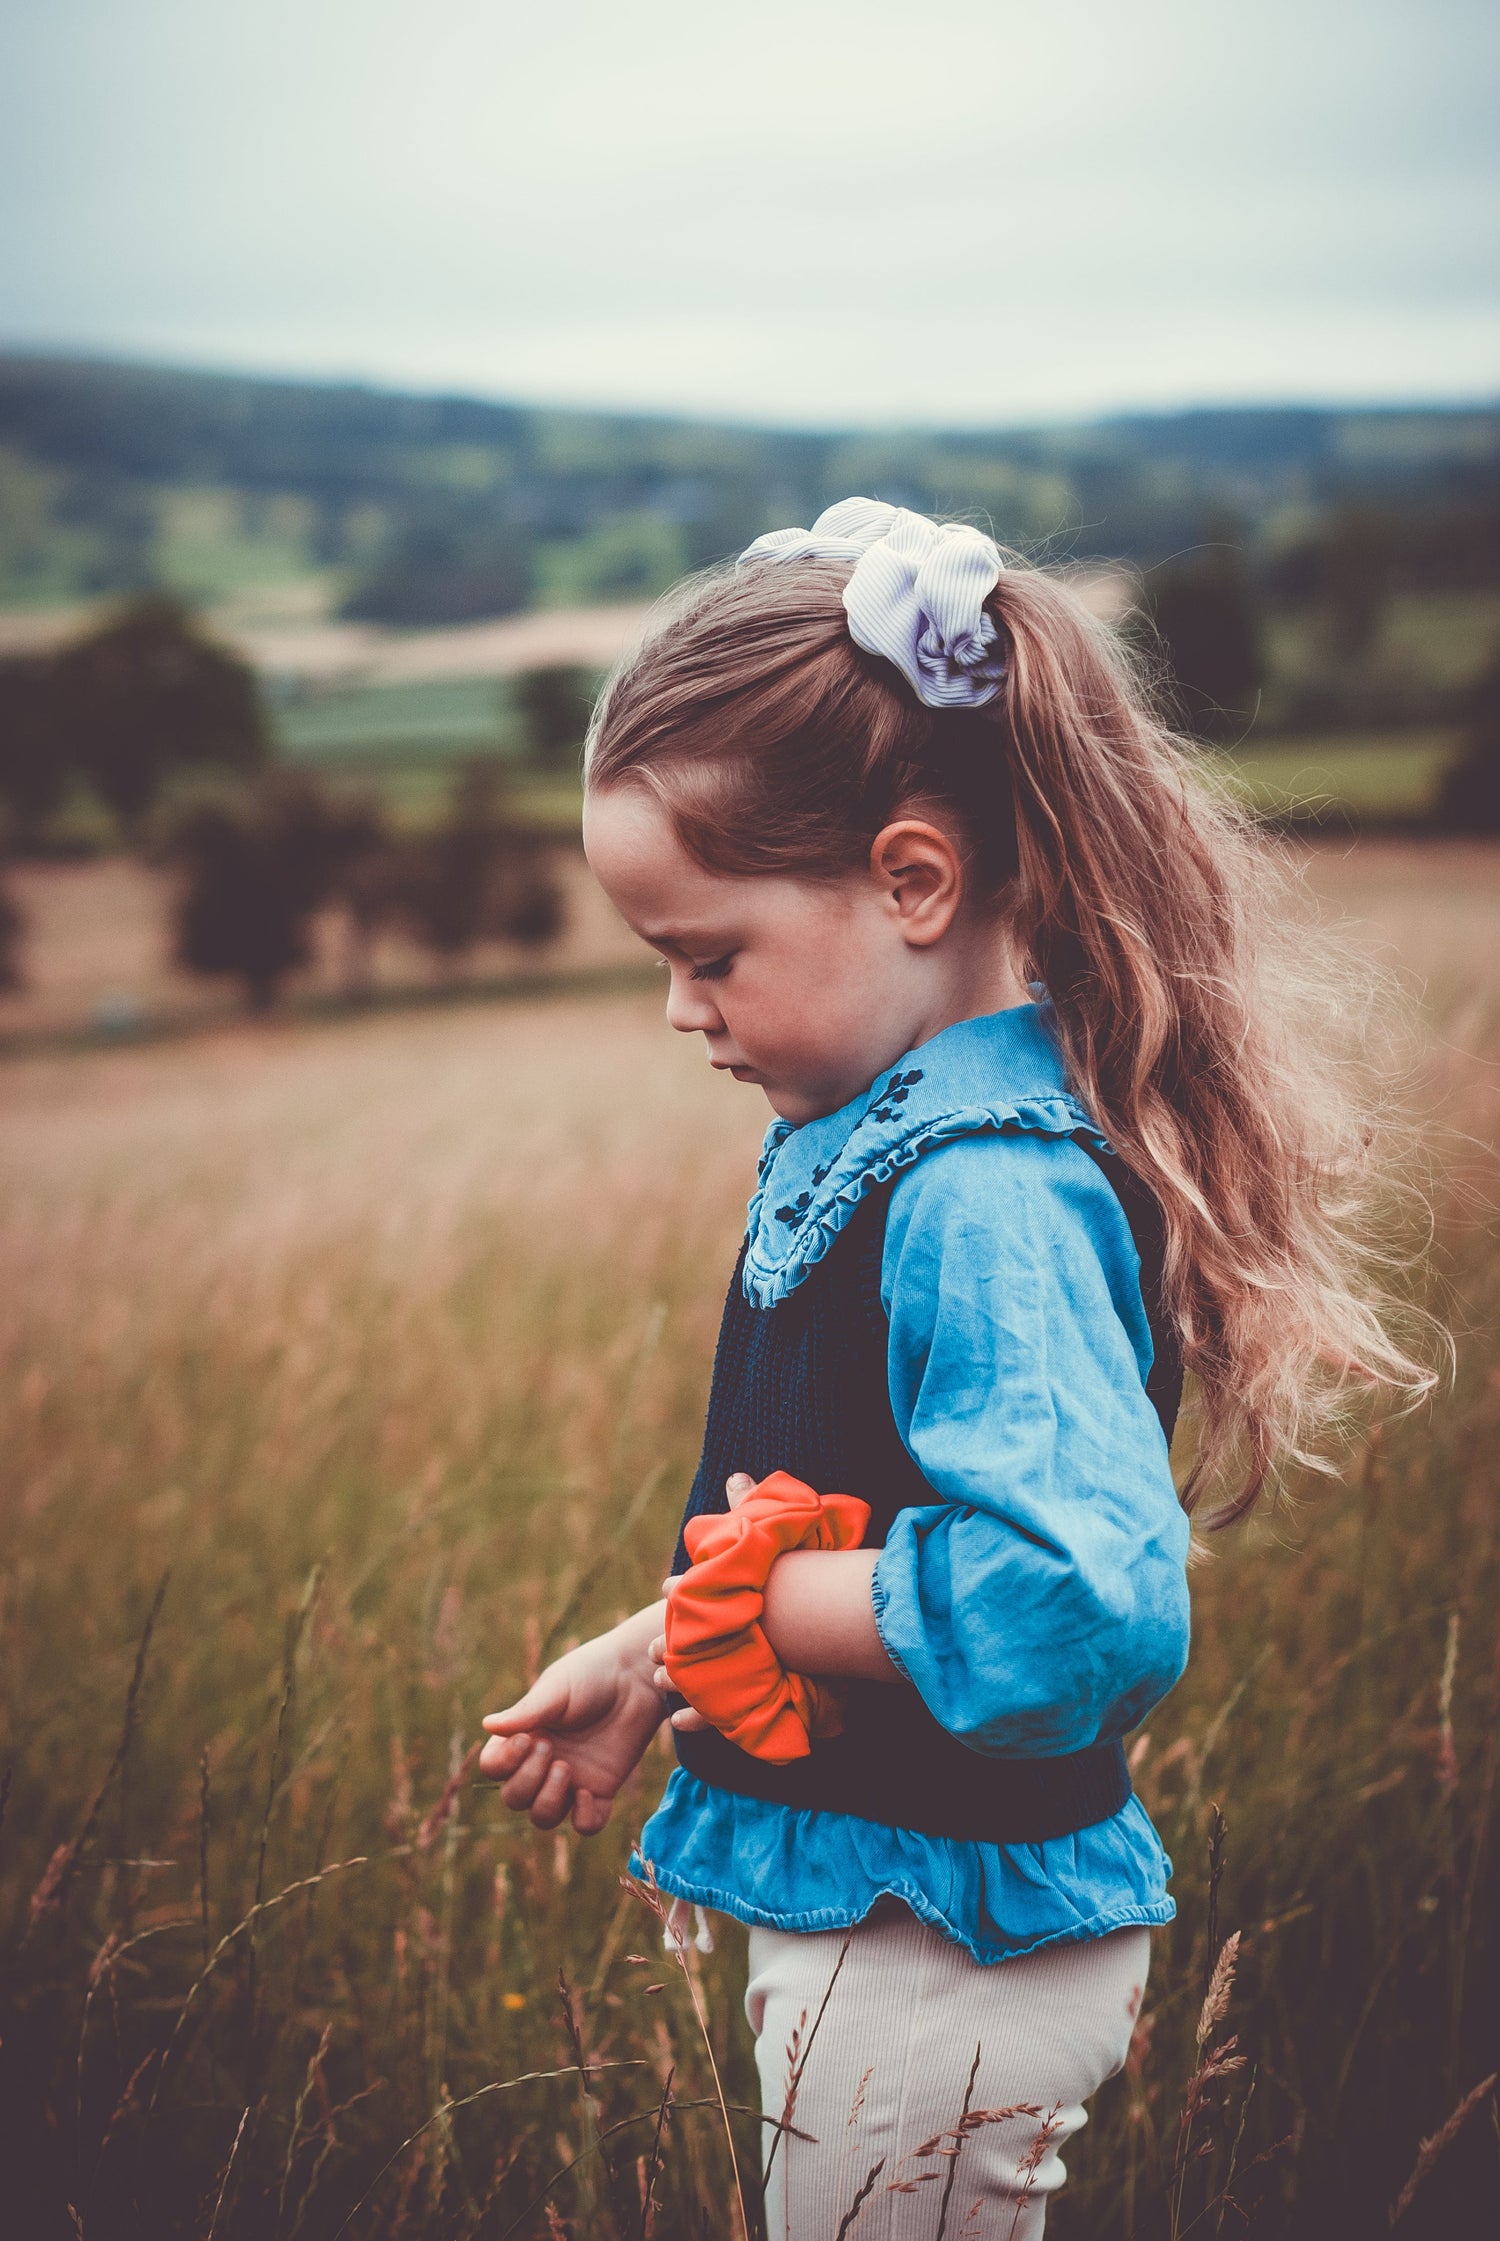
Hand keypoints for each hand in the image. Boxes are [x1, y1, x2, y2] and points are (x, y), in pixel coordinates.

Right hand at [479, 1603, 665, 1834]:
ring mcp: (572, 1780)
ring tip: (565, 1769)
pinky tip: (589, 1792)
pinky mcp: (602, 1789)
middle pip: (515, 1798)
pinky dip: (584, 1819)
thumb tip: (487, 1724)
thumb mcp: (556, 1689)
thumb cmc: (591, 1674)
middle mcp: (542, 1764)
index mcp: (523, 1737)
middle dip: (526, 1780)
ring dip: (548, 1802)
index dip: (503, 1763)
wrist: (636, 1677)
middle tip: (549, 1749)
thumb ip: (526, 1712)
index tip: (526, 1739)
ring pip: (543, 1817)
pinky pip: (586, 1825)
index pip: (494, 1767)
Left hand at [651, 1471, 895, 1726]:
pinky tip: (680, 1722)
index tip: (668, 1591)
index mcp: (715, 1590)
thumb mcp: (767, 1529)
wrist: (823, 1610)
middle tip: (655, 1650)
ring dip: (674, 1681)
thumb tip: (736, 1474)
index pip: (685, 1589)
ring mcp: (726, 1663)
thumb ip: (747, 1504)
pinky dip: (695, 1719)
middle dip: (667, 1643)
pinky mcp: (743, 1693)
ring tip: (663, 1685)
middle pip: (680, 1637)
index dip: (678, 1592)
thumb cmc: (795, 1568)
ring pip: (687, 1678)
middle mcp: (715, 1628)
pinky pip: (710, 1714)